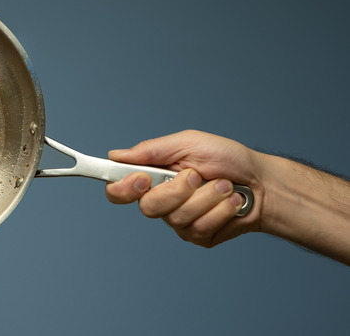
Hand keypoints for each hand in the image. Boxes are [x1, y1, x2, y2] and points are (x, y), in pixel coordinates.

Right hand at [105, 130, 262, 247]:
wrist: (263, 181)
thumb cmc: (226, 158)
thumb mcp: (187, 143)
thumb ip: (151, 150)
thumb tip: (115, 155)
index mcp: (152, 177)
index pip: (118, 191)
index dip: (123, 189)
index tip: (142, 179)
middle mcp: (161, 202)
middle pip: (148, 208)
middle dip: (178, 191)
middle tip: (197, 175)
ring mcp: (179, 222)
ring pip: (177, 218)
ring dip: (207, 197)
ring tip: (224, 185)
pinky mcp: (198, 236)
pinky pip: (200, 229)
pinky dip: (220, 211)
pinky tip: (231, 202)